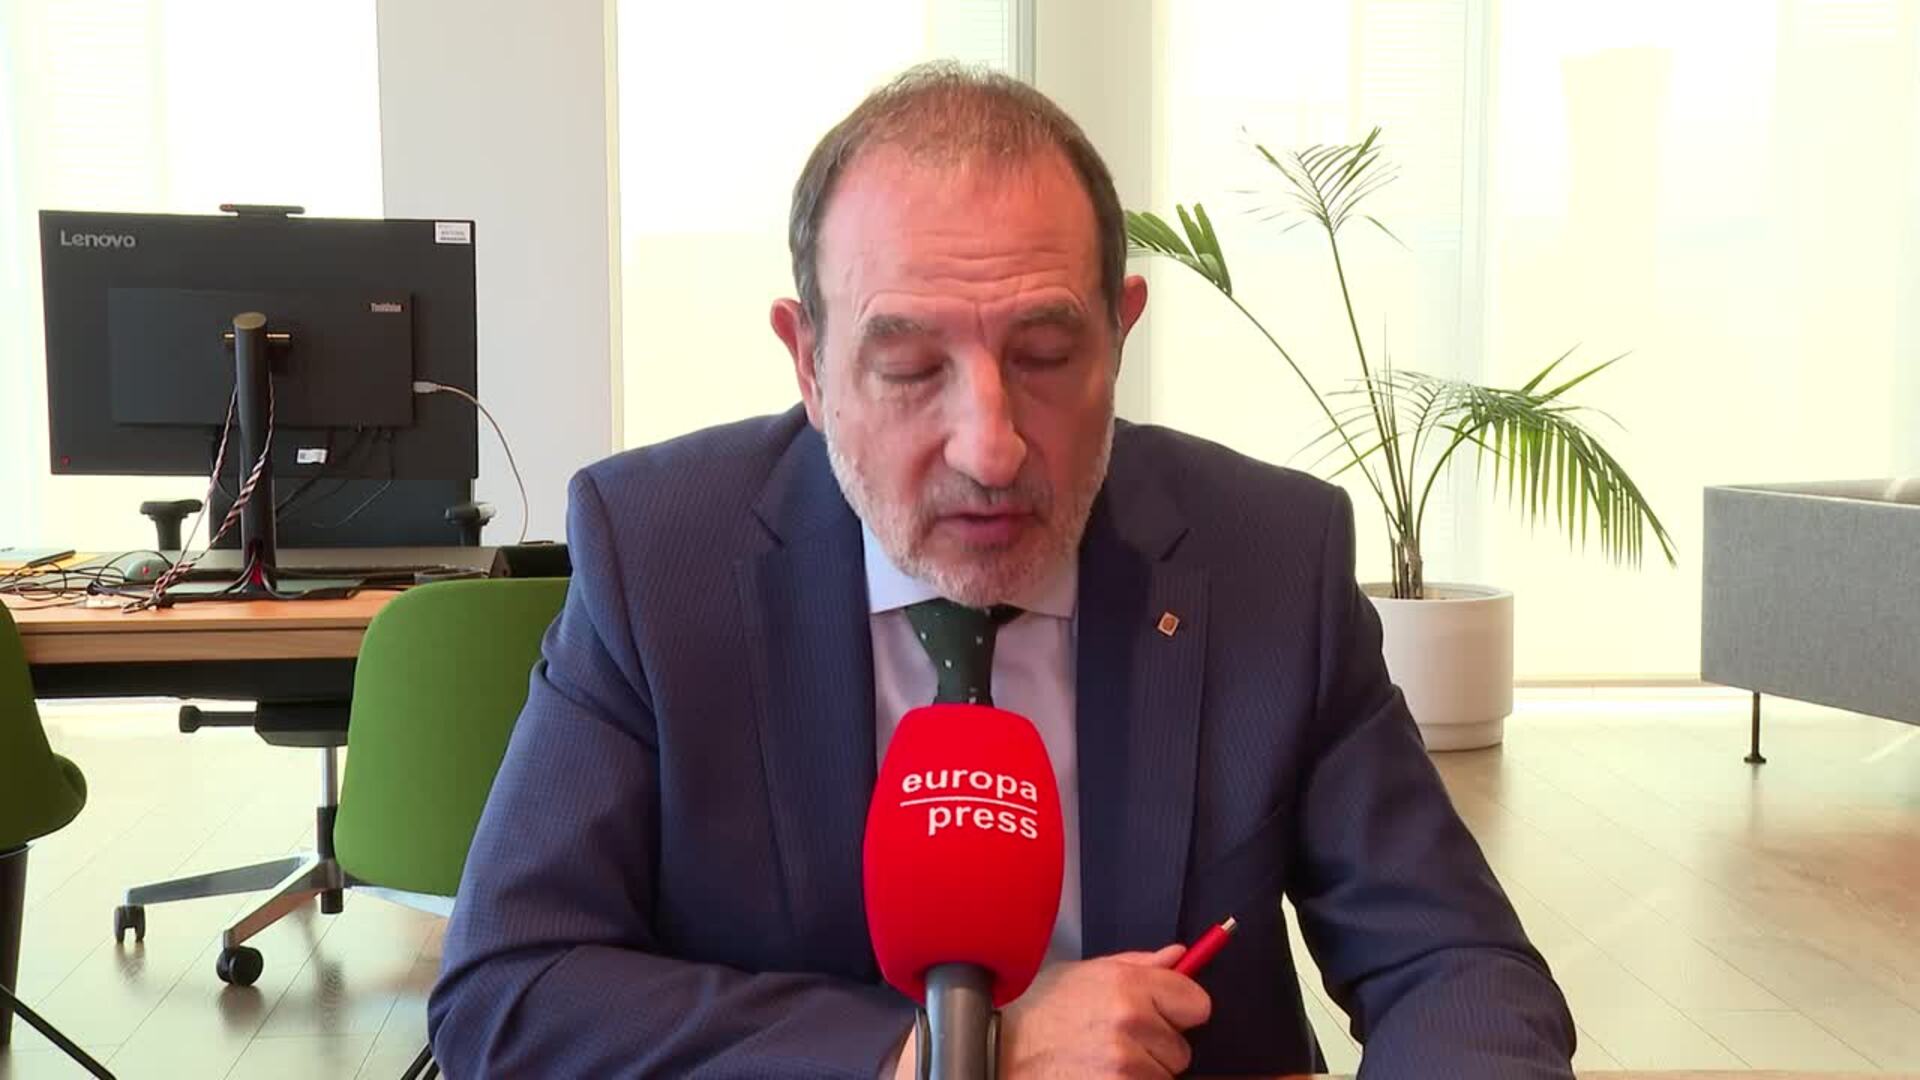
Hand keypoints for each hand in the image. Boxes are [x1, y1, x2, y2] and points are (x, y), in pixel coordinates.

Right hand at [998, 944, 1211, 1077]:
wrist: (999, 1052)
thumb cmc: (1037, 1012)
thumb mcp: (1084, 973)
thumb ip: (1137, 965)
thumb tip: (1178, 957)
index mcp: (1128, 985)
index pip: (1198, 1004)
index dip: (1179, 1011)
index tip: (1163, 1015)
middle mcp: (1132, 1024)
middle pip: (1182, 1049)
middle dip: (1156, 1048)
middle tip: (1117, 1041)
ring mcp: (1126, 1066)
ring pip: (1164, 1077)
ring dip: (1142, 1074)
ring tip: (1101, 1061)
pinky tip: (1099, 1076)